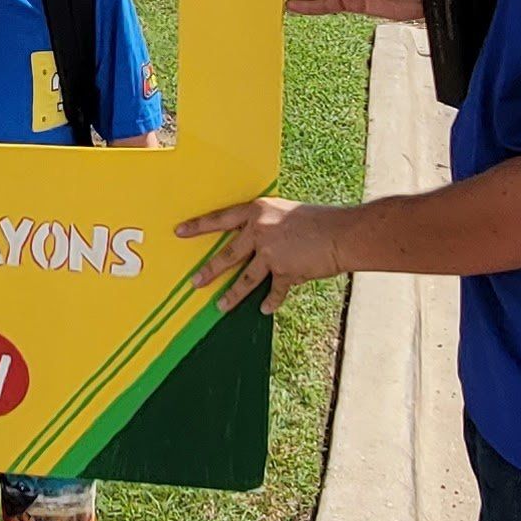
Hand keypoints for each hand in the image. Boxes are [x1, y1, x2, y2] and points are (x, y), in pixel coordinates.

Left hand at [175, 194, 345, 316]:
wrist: (341, 233)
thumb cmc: (318, 219)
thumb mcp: (285, 213)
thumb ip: (266, 225)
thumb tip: (255, 241)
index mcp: (258, 211)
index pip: (220, 219)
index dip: (198, 226)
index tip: (179, 231)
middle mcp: (260, 231)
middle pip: (227, 255)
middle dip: (209, 271)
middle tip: (194, 282)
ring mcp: (271, 253)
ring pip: (244, 279)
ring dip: (232, 295)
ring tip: (220, 306)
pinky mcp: (285, 271)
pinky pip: (273, 291)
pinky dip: (270, 302)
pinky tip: (264, 309)